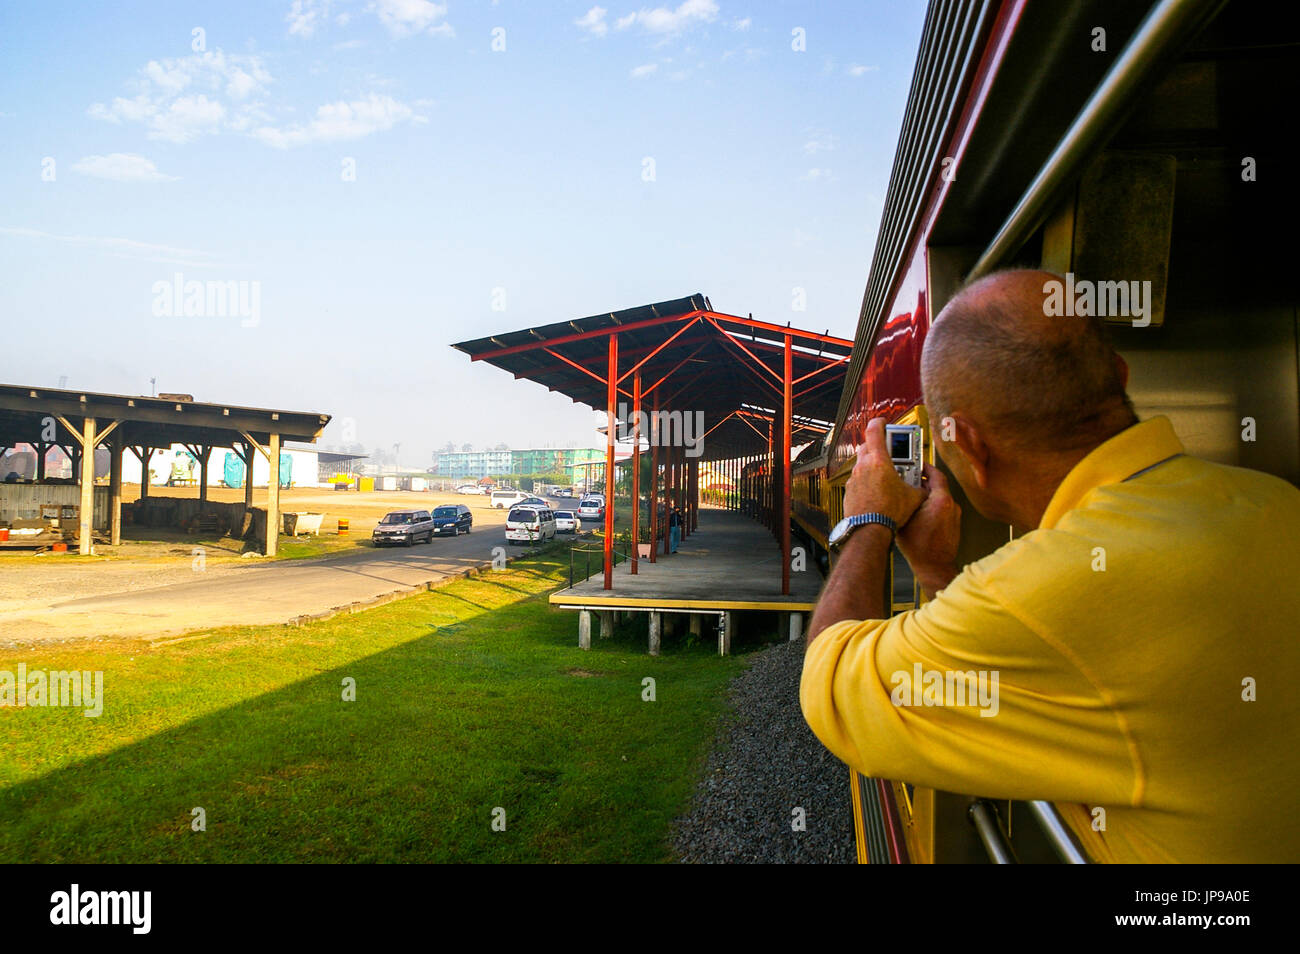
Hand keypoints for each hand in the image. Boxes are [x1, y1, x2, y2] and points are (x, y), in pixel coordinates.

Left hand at [843, 418, 926, 526]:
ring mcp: (854, 478)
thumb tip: (926, 487)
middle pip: (868, 445)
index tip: (884, 422)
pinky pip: (858, 478)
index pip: (875, 430)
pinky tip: (877, 489)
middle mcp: (863, 466)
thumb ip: (920, 487)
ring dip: (873, 463)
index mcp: (879, 461)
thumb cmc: (889, 513)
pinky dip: (867, 479)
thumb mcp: (914, 497)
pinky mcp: (850, 489)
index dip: (880, 422)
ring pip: (862, 462)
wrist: (869, 529)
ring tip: (887, 474)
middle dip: (879, 445)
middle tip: (892, 452)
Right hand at [897, 462, 960, 592]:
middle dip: (923, 483)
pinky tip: (919, 514)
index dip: (925, 468)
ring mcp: (954, 516)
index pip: (936, 475)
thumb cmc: (919, 547)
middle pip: (937, 486)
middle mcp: (951, 506)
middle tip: (908, 481)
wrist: (934, 567)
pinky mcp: (953, 525)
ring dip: (927, 496)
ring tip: (911, 499)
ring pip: (939, 499)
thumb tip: (900, 489)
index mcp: (941, 501)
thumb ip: (905, 500)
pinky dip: (932, 508)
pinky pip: (942, 510)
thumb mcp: (904, 518)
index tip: (917, 463)